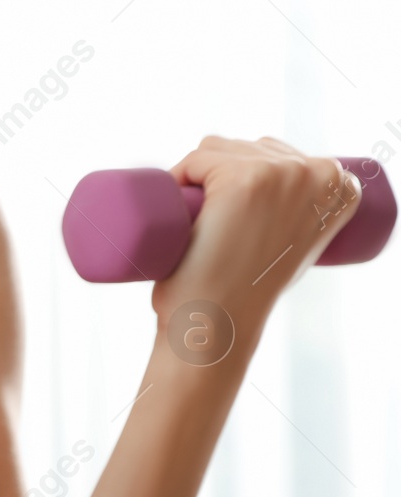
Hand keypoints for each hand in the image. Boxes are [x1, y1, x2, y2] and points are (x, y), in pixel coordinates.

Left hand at [154, 137, 359, 342]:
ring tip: (195, 223)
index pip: (279, 155)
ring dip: (196, 178)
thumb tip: (277, 203)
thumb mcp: (291, 246)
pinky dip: (177, 176)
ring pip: (217, 150)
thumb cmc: (245, 293)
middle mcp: (318, 173)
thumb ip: (295, 216)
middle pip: (247, 147)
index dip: (245, 175)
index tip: (231, 215)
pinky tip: (177, 207)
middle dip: (217, 177)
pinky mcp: (240, 178)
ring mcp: (280, 173)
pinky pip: (195, 159)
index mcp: (341, 186)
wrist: (218, 326)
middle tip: (208, 229)